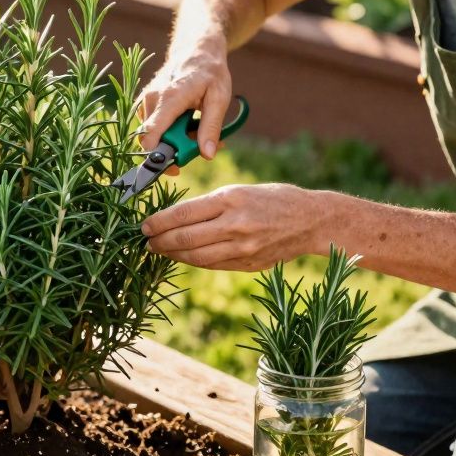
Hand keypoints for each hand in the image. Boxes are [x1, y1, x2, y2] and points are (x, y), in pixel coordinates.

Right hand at [136, 32, 232, 162]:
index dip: (158, 157)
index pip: (151, 135)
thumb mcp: (219, 99)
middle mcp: (151, 98)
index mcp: (169, 98)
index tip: (175, 167)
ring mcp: (146, 100)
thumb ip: (211, 127)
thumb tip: (207, 155)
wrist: (196, 50)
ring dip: (174, 141)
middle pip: (152, 140)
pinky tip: (186, 124)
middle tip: (201, 149)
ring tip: (197, 132)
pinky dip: (169, 132)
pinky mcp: (145, 104)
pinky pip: (153, 128)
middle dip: (175, 151)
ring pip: (153, 136)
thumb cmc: (210, 73)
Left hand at [142, 184, 321, 270]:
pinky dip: (194, 261)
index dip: (159, 222)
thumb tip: (176, 218)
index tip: (144, 226)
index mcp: (231, 199)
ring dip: (173, 255)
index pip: (184, 213)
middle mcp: (235, 224)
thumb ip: (211, 204)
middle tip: (146, 241)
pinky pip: (213, 265)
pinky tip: (184, 257)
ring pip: (196, 257)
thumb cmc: (273, 199)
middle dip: (160, 241)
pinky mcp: (249, 263)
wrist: (312, 221)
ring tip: (160, 250)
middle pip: (186, 238)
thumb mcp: (241, 190)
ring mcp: (243, 247)